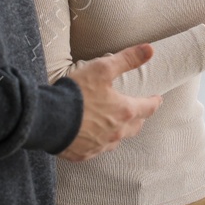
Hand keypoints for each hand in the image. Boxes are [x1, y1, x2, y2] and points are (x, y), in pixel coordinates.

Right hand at [62, 43, 162, 161]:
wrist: (47, 118)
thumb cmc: (76, 93)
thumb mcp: (102, 69)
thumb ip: (127, 59)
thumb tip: (150, 50)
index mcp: (124, 111)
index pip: (148, 108)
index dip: (154, 102)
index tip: (157, 99)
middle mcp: (116, 132)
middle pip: (135, 126)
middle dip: (139, 118)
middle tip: (138, 112)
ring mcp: (100, 145)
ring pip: (117, 140)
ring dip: (119, 131)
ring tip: (116, 125)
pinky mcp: (84, 154)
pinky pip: (97, 149)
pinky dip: (98, 141)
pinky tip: (93, 137)